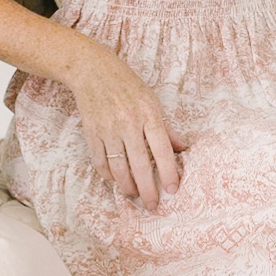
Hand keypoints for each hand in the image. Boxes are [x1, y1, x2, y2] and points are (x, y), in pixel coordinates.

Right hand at [69, 47, 186, 210]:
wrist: (91, 70)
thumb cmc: (127, 84)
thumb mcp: (152, 100)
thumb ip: (166, 128)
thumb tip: (183, 148)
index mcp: (148, 114)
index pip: (163, 149)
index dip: (169, 172)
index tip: (173, 189)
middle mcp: (129, 123)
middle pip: (141, 164)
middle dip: (148, 189)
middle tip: (153, 205)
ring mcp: (108, 129)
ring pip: (119, 167)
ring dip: (127, 186)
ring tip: (134, 195)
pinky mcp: (91, 132)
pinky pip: (100, 161)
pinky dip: (108, 174)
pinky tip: (115, 180)